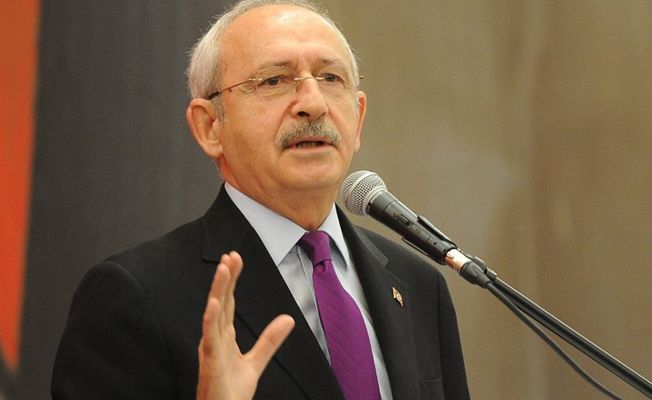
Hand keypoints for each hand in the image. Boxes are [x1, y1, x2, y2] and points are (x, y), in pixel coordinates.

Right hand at [196, 251, 294, 399]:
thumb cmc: (231, 392)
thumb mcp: (255, 363)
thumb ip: (269, 340)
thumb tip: (288, 319)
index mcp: (223, 337)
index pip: (228, 302)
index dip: (231, 280)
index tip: (235, 258)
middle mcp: (214, 338)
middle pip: (220, 302)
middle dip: (224, 278)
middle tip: (230, 255)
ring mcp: (211, 349)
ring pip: (213, 314)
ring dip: (218, 290)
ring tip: (223, 268)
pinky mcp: (210, 362)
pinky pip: (209, 338)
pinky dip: (210, 319)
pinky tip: (214, 303)